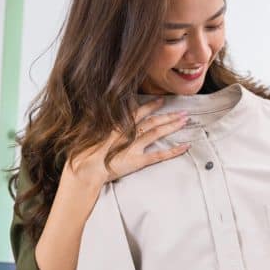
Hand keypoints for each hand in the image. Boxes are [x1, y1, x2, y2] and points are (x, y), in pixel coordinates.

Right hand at [65, 98, 189, 184]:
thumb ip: (100, 123)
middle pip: (152, 121)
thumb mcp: (90, 132)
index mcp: (117, 125)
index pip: (138, 112)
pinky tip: (185, 146)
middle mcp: (128, 133)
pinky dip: (173, 150)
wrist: (85, 169)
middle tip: (183, 112)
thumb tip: (102, 112)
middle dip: (168, 115)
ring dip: (172, 126)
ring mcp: (134, 146)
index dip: (151, 106)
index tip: (161, 101)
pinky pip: (160, 155)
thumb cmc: (84, 152)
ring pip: (157, 133)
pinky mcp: (138, 160)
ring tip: (185, 121)